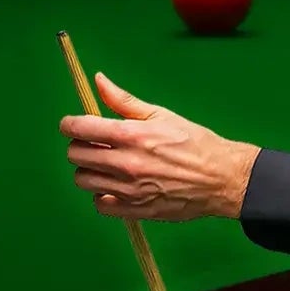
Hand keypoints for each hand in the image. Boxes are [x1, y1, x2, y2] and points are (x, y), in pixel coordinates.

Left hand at [61, 73, 261, 221]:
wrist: (220, 177)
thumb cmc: (194, 142)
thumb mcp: (161, 114)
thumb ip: (124, 100)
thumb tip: (98, 80)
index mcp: (131, 135)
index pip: (79, 128)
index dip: (70, 124)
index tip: (72, 124)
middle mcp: (125, 163)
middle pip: (75, 155)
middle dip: (79, 146)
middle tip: (93, 143)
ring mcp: (128, 190)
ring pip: (83, 180)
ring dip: (88, 170)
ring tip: (105, 165)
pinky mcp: (134, 209)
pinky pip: (100, 204)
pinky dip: (102, 195)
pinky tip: (115, 186)